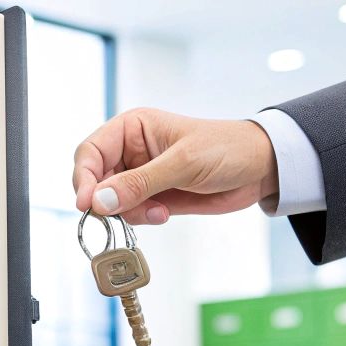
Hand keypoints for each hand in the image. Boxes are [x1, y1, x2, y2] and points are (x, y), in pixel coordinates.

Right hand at [72, 108, 278, 223]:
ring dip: (129, 212)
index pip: (90, 152)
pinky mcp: (153, 195)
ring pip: (111, 201)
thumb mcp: (182, 164)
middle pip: (95, 179)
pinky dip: (141, 218)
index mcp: (132, 128)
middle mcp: (131, 150)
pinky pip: (131, 212)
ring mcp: (141, 175)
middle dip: (107, 200)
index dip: (84, 178)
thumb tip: (100, 201)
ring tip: (158, 211)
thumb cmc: (226, 149)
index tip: (87, 203)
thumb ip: (139, 183)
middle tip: (122, 214)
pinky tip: (164, 213)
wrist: (261, 169)